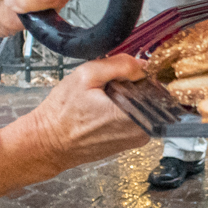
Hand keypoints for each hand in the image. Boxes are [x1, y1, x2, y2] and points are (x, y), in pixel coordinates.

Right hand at [0, 55, 149, 199]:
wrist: (48, 143)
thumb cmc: (62, 113)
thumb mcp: (87, 75)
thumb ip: (120, 64)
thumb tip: (142, 64)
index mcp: (134, 115)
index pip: (159, 86)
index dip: (146, 73)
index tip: (129, 71)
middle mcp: (142, 131)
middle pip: (153, 96)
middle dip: (136, 84)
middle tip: (111, 83)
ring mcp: (137, 140)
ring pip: (145, 106)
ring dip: (131, 97)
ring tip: (105, 96)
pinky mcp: (130, 143)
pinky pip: (137, 117)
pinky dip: (125, 109)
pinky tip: (105, 108)